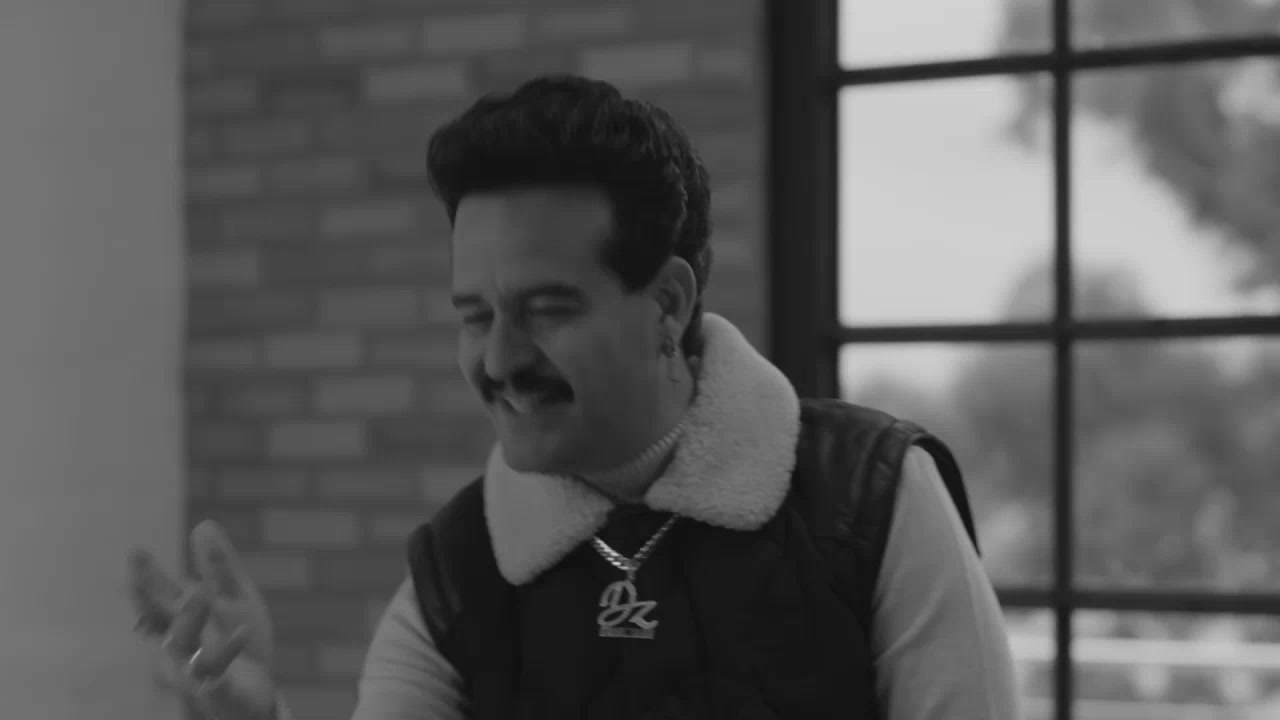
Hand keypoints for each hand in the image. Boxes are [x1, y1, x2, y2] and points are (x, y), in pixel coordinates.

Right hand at [129, 520, 278, 719]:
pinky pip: (218, 673)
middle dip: (150, 600)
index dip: (147, 577)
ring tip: (197, 593)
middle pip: (162, 618)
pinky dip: (228, 652)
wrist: (253, 695)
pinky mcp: (217, 689)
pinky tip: (243, 632)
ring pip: (183, 647)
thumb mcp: (233, 598)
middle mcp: (181, 644)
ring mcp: (195, 669)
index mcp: (184, 619)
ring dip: (187, 621)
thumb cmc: (236, 643)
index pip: (161, 596)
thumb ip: (218, 566)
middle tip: (139, 576)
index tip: (136, 552)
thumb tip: (203, 524)